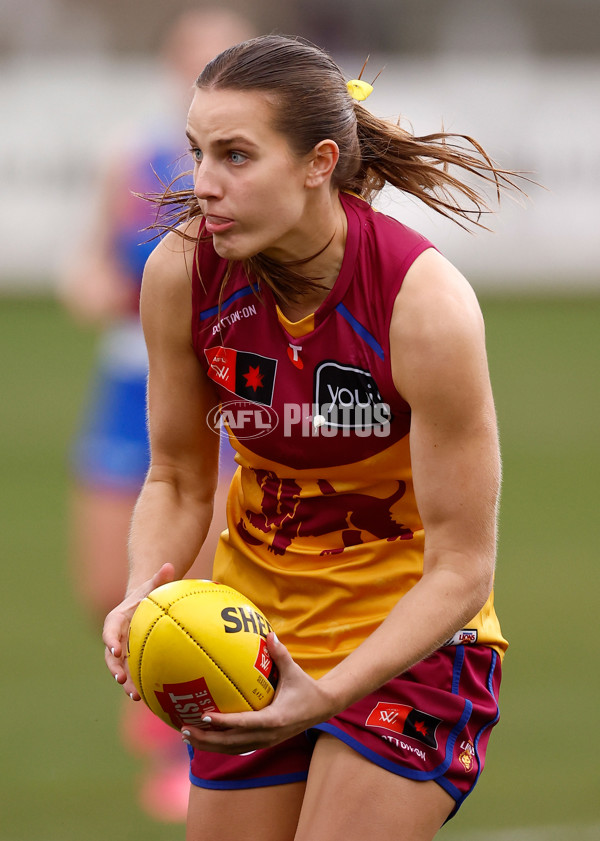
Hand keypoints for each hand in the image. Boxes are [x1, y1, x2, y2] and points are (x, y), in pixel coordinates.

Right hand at [102, 563, 174, 698]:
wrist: (146, 603)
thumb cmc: (150, 593)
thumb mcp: (153, 585)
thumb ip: (160, 577)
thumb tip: (170, 566)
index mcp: (117, 618)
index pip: (110, 629)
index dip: (110, 640)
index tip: (115, 649)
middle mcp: (117, 637)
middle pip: (112, 655)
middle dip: (115, 667)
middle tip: (121, 679)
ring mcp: (124, 650)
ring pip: (121, 668)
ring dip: (126, 682)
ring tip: (135, 695)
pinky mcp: (133, 659)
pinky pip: (133, 673)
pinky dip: (138, 684)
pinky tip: (149, 698)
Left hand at [180, 634, 339, 754]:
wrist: (323, 709)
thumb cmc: (306, 688)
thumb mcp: (294, 671)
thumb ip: (281, 654)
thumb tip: (269, 633)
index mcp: (275, 719)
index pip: (244, 724)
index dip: (224, 723)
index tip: (204, 717)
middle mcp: (268, 735)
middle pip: (232, 743)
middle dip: (206, 739)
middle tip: (184, 729)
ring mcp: (265, 742)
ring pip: (232, 748)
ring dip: (208, 745)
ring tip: (186, 735)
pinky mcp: (263, 742)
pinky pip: (237, 746)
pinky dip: (219, 743)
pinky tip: (204, 735)